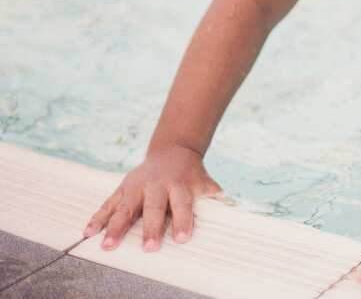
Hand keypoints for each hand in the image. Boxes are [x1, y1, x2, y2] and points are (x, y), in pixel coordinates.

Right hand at [83, 143, 222, 251]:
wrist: (173, 151)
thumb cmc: (190, 174)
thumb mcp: (204, 181)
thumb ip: (214, 194)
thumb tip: (233, 205)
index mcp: (179, 185)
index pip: (182, 204)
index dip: (183, 221)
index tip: (183, 239)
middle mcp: (157, 186)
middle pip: (153, 208)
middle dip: (151, 228)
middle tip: (149, 248)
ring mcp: (137, 187)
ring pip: (126, 208)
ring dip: (115, 227)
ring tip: (108, 245)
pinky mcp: (122, 188)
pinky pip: (108, 204)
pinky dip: (97, 218)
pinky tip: (88, 232)